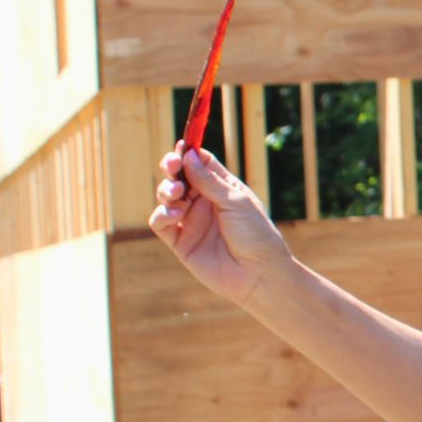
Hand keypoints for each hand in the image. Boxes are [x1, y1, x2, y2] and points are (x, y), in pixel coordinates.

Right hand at [148, 146, 292, 304]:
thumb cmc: (256, 234)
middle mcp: (204, 202)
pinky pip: (161, 223)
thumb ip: (209, 181)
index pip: (200, 163)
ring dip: (166, 190)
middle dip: (171, 167)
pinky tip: (174, 214)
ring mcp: (191, 221)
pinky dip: (161, 215)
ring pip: (166, 197)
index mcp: (222, 188)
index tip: (182, 147)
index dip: (188, 153)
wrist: (260, 274)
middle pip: (179, 176)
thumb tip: (188, 155)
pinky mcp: (180, 241)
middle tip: (172, 166)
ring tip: (176, 193)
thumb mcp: (235, 202)